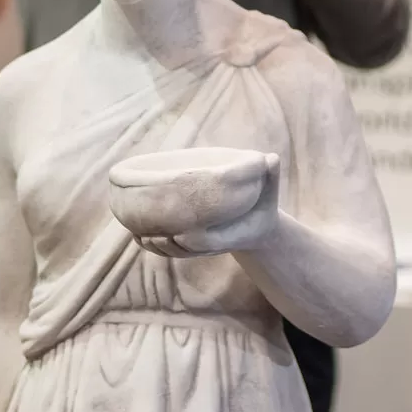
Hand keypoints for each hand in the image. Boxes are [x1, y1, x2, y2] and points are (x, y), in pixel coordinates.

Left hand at [135, 155, 281, 258]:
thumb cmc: (262, 207)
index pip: (207, 242)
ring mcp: (202, 246)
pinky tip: (139, 235)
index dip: (191, 241)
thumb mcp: (270, 193)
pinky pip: (171, 251)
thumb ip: (270, 177)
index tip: (176, 233)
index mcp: (232, 235)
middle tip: (148, 234)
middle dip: (166, 246)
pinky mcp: (192, 245)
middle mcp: (213, 244)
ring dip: (157, 247)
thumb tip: (271, 157)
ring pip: (175, 253)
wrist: (257, 229)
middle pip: (185, 250)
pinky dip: (155, 248)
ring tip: (140, 233)